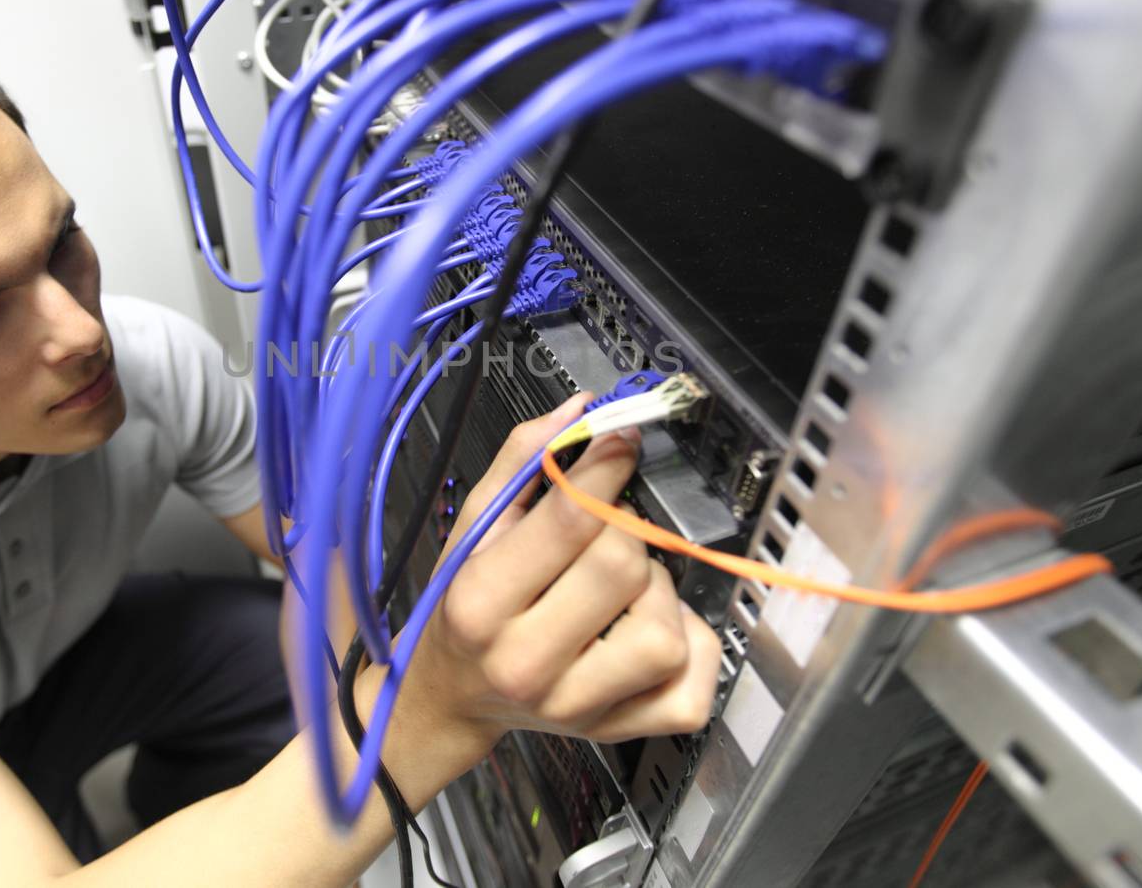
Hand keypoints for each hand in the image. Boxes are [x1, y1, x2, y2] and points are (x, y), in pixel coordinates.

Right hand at [403, 394, 720, 748]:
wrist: (451, 696)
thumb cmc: (464, 605)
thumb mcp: (473, 525)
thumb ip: (524, 460)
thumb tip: (583, 410)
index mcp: (481, 604)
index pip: (572, 520)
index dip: (609, 466)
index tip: (620, 442)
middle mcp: (525, 664)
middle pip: (623, 566)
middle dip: (623, 530)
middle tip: (605, 530)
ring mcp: (575, 706)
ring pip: (664, 629)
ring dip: (655, 592)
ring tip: (621, 588)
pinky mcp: (617, 732)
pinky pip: (690, 688)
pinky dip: (687, 648)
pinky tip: (650, 627)